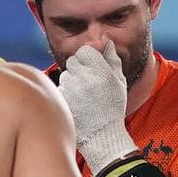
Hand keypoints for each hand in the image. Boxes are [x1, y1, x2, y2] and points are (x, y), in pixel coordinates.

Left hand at [58, 41, 138, 174]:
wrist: (101, 134)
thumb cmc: (112, 107)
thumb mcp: (119, 82)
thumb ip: (112, 60)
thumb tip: (106, 42)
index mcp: (100, 70)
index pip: (84, 51)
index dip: (87, 59)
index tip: (92, 68)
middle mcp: (84, 77)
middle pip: (72, 61)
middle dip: (78, 69)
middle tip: (87, 84)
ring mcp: (70, 89)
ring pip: (64, 75)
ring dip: (71, 82)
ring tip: (83, 96)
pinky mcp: (60, 100)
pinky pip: (59, 89)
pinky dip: (65, 94)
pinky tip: (75, 104)